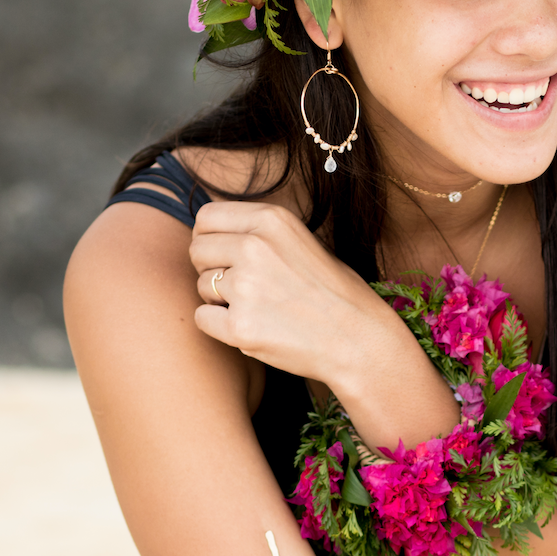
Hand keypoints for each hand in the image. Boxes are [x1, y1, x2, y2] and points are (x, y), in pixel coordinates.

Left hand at [189, 201, 405, 389]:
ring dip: (219, 299)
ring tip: (259, 308)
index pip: (207, 217)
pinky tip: (253, 327)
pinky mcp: (240, 326)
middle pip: (197, 249)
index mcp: (272, 220)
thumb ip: (259, 232)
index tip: (223, 254)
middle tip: (241, 286)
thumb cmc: (334, 292)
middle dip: (210, 268)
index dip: (210, 237)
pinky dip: (220, 327)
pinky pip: (202, 319)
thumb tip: (211, 230)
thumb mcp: (301, 241)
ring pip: (200, 286)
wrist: (359, 339)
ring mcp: (245, 287)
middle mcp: (254, 246)